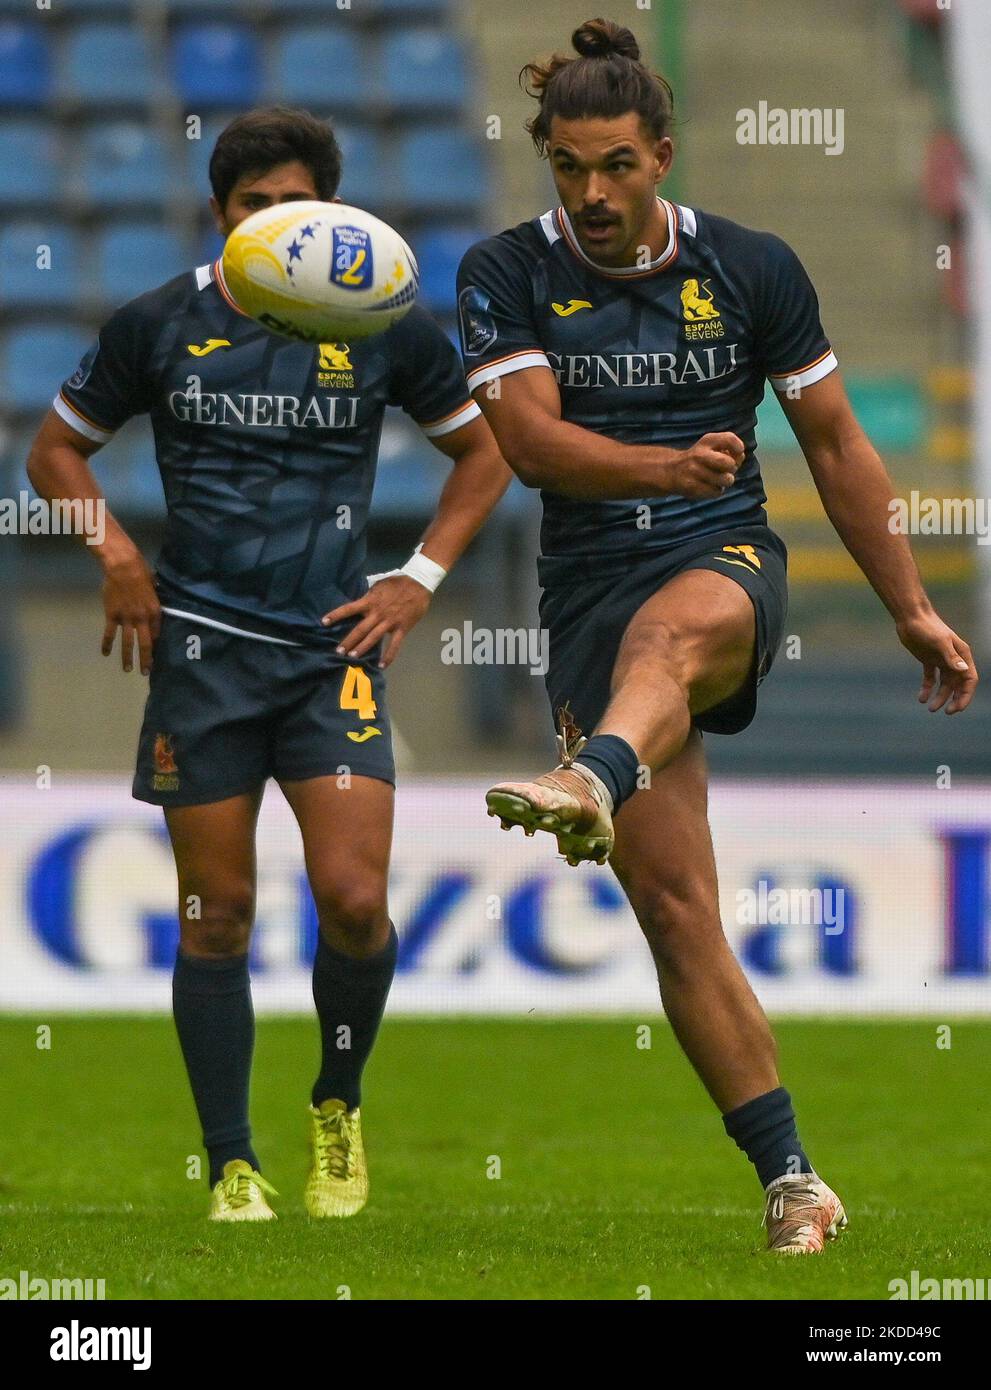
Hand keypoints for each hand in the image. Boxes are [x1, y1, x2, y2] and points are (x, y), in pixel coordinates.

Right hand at [101, 550, 160, 674]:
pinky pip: (109, 634)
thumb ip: (154, 600)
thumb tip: (154, 607)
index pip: (157, 634)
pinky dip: (106, 645)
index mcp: (155, 612)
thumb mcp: (154, 588)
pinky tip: (105, 654)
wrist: (122, 566)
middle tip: (146, 672)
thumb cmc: (141, 572)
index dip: (157, 646)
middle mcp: (142, 619)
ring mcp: (126, 619)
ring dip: (128, 658)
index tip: (156, 656)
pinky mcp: (112, 616)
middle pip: (146, 644)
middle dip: (146, 660)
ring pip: (128, 643)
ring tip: (127, 670)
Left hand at [321, 575, 431, 667]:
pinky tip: (382, 666)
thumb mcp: (378, 585)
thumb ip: (368, 595)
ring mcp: (389, 622)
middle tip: (338, 651)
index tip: (324, 622)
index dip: (336, 615)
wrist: (418, 583)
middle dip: (348, 641)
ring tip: (352, 657)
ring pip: (373, 638)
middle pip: (360, 629)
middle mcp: (377, 614)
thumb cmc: (397, 583)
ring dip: (362, 648)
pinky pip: (394, 645)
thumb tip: (359, 602)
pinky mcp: (401, 628)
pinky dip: (388, 656)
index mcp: (370, 601)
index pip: (349, 609)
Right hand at [661, 432, 744, 498]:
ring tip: (718, 479)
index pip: (729, 439)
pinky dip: (717, 490)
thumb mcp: (711, 447)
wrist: (672, 470)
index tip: (737, 452)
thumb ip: (729, 449)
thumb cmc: (700, 458)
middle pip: (728, 463)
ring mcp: (695, 471)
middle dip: (732, 468)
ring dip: (726, 481)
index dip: (739, 447)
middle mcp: (699, 455)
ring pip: (725, 480)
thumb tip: (740, 458)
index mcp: (707, 441)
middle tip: (727, 470)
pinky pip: (717, 492)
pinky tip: (709, 486)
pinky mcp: (692, 487)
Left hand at [897, 610, 977, 713]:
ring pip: (944, 684)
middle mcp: (954, 659)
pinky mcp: (928, 660)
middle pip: (958, 685)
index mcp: (962, 655)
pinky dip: (927, 689)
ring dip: (939, 696)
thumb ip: (951, 657)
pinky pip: (930, 678)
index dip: (965, 695)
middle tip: (946, 712)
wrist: (910, 617)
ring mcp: (941, 660)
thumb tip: (964, 671)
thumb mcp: (939, 642)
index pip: (969, 680)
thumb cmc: (927, 627)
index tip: (957, 708)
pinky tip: (921, 698)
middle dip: (954, 699)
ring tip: (930, 708)